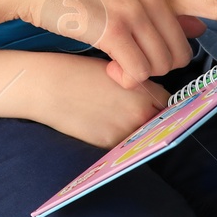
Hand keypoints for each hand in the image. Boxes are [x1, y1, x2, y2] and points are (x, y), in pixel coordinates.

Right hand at [0, 0, 216, 90]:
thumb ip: (163, 7)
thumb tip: (197, 26)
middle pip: (180, 52)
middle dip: (160, 64)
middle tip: (128, 55)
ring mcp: (135, 9)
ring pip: (161, 65)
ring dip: (140, 71)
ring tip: (113, 56)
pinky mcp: (114, 28)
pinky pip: (136, 69)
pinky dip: (125, 76)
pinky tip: (109, 69)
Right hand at [24, 53, 171, 149]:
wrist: (48, 87)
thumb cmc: (77, 72)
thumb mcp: (114, 71)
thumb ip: (137, 86)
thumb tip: (149, 98)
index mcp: (144, 92)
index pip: (167, 102)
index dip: (158, 101)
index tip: (152, 102)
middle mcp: (140, 115)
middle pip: (158, 120)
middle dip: (151, 116)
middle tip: (132, 110)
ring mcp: (126, 132)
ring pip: (142, 134)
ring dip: (136, 129)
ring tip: (114, 116)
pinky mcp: (109, 145)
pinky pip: (123, 143)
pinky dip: (118, 136)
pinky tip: (102, 123)